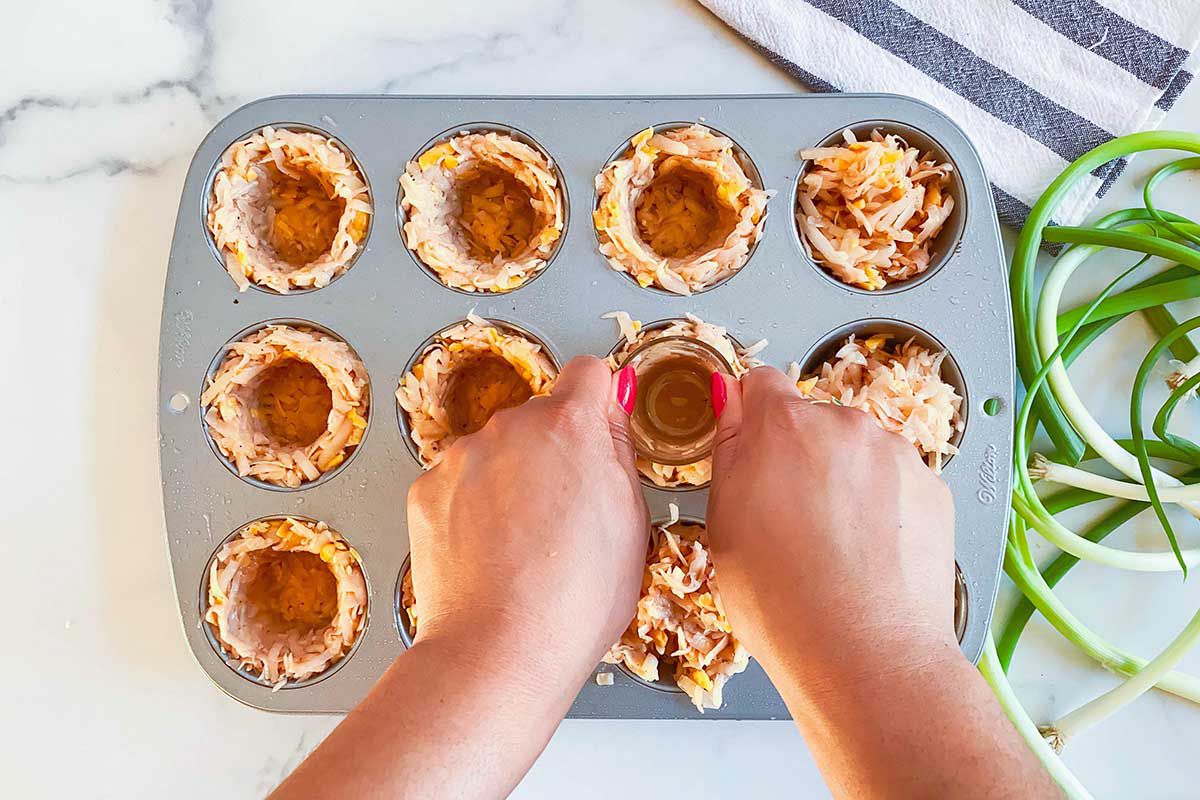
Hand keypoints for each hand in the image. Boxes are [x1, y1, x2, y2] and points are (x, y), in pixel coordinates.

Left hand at [273, 357, 646, 799]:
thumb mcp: (632, 522)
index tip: (598, 433)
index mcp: (571, 426)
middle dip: (552, 450)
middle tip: (564, 513)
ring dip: (509, 478)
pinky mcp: (425, 490)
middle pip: (539, 417)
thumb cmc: (576, 599)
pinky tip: (488, 553)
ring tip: (522, 544)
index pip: (589, 372)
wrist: (500, 650)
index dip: (598, 402)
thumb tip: (610, 410)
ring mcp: (462, 456)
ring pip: (496, 450)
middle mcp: (511, 426)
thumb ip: (618, 451)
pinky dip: (471, 506)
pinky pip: (458, 482)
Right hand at [706, 368, 1056, 798]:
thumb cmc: (781, 598)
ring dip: (845, 481)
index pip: (761, 384)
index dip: (751, 417)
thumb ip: (730, 447)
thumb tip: (730, 396)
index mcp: (783, 425)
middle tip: (787, 519)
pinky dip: (882, 508)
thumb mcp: (723, 521)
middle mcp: (845, 425)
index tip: (749, 451)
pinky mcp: (933, 489)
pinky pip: (896, 483)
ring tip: (833, 547)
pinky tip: (868, 556)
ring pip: (858, 453)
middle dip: (800, 456)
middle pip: (813, 421)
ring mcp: (896, 455)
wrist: (864, 653)